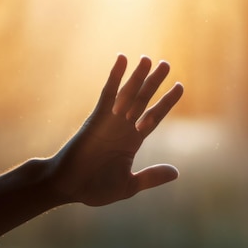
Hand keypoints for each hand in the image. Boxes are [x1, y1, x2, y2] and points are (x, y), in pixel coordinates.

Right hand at [50, 54, 183, 205]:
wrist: (67, 187)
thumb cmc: (94, 188)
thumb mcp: (128, 185)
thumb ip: (151, 177)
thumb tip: (176, 173)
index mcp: (132, 142)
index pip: (154, 117)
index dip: (166, 102)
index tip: (179, 86)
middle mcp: (123, 128)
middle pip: (143, 100)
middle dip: (154, 82)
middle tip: (166, 64)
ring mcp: (110, 121)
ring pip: (128, 94)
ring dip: (138, 76)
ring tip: (148, 59)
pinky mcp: (96, 117)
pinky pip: (108, 94)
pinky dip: (115, 77)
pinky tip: (122, 60)